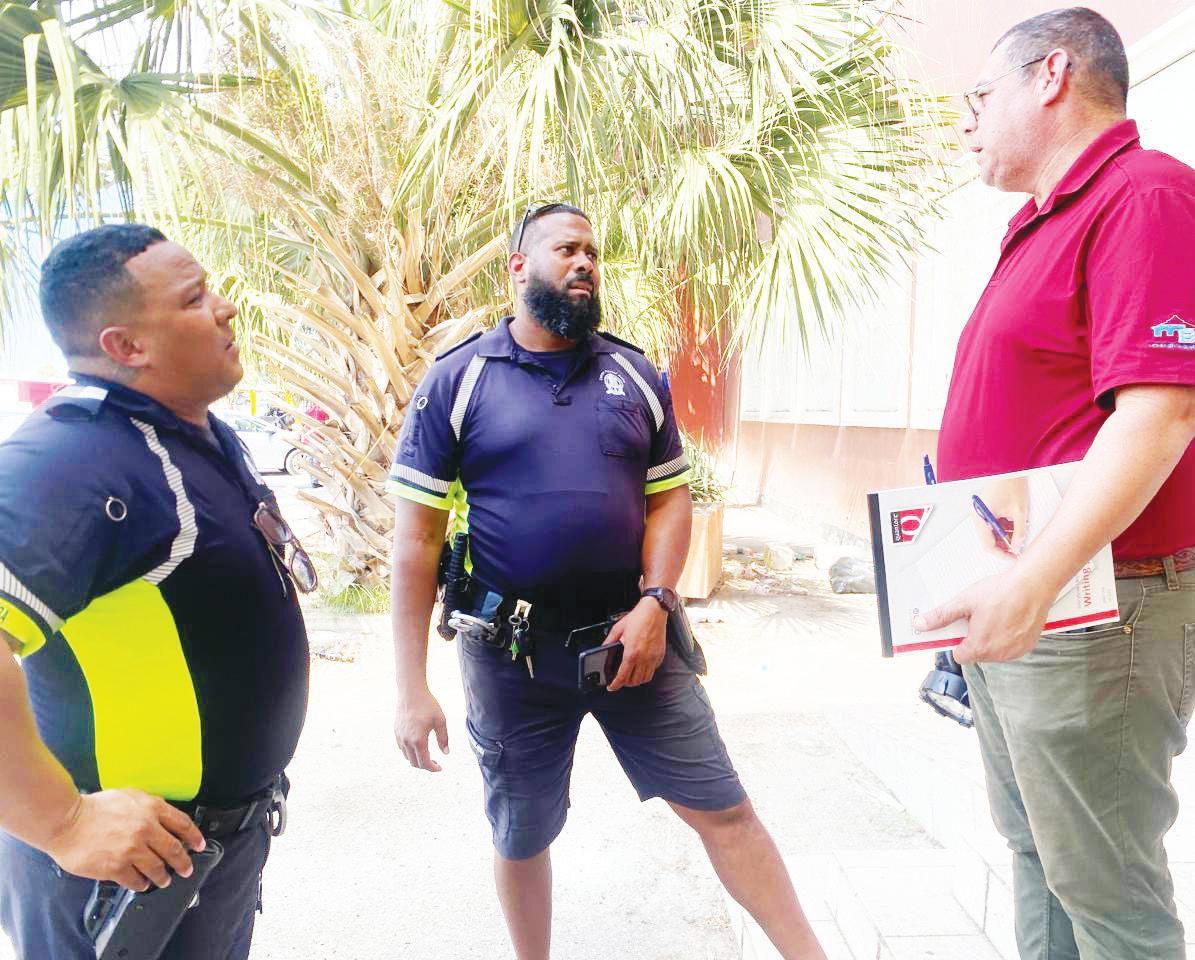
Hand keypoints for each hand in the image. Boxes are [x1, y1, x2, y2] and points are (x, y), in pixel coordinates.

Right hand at [42, 789, 205, 891]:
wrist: (66, 821)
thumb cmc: (94, 808)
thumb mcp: (129, 796)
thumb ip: (149, 806)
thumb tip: (163, 817)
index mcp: (152, 809)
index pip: (183, 824)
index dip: (195, 837)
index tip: (199, 846)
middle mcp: (146, 829)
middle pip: (174, 850)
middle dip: (183, 863)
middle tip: (186, 869)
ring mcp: (132, 850)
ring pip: (158, 868)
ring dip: (163, 876)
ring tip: (163, 880)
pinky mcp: (116, 867)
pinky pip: (136, 881)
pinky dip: (141, 884)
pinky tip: (141, 884)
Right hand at [394, 687, 449, 771]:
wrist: (411, 692)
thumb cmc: (428, 705)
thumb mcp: (440, 721)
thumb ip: (443, 739)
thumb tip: (446, 753)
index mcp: (418, 741)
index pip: (425, 763)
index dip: (433, 768)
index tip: (440, 768)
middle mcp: (406, 741)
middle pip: (415, 763)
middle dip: (425, 766)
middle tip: (435, 763)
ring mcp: (400, 737)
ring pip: (407, 757)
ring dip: (417, 759)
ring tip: (427, 755)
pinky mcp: (396, 732)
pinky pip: (402, 748)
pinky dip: (410, 752)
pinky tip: (418, 746)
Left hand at [606, 598, 667, 691]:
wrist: (654, 610)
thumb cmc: (638, 618)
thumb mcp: (618, 629)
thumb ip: (609, 641)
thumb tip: (603, 648)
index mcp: (631, 653)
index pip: (622, 676)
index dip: (615, 685)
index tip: (612, 687)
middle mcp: (644, 658)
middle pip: (634, 681)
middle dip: (626, 683)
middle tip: (620, 680)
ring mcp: (653, 657)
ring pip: (645, 679)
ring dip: (637, 680)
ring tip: (631, 676)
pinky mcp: (660, 655)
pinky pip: (653, 670)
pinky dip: (647, 672)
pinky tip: (642, 667)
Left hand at [913, 567, 1055, 663]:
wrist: (1033, 585)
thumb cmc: (1000, 592)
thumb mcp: (964, 602)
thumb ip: (941, 616)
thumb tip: (920, 624)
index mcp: (980, 646)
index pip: (960, 656)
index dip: (958, 642)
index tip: (961, 629)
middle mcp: (999, 655)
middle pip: (977, 654)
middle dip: (975, 639)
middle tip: (979, 618)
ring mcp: (1015, 652)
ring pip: (994, 652)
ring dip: (991, 640)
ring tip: (995, 617)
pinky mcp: (1028, 647)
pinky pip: (1010, 648)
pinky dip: (1007, 639)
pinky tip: (1008, 620)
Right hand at [973, 476, 1028, 557]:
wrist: (1009, 468)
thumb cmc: (1012, 485)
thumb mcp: (1020, 511)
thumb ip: (1019, 532)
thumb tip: (1018, 547)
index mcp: (981, 516)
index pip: (987, 544)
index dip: (1001, 553)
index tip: (1013, 557)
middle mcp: (976, 515)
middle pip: (987, 540)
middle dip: (1003, 546)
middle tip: (1017, 550)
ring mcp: (979, 512)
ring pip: (990, 533)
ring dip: (1004, 537)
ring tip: (1019, 536)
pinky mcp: (984, 509)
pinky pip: (991, 525)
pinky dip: (1003, 529)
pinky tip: (1014, 527)